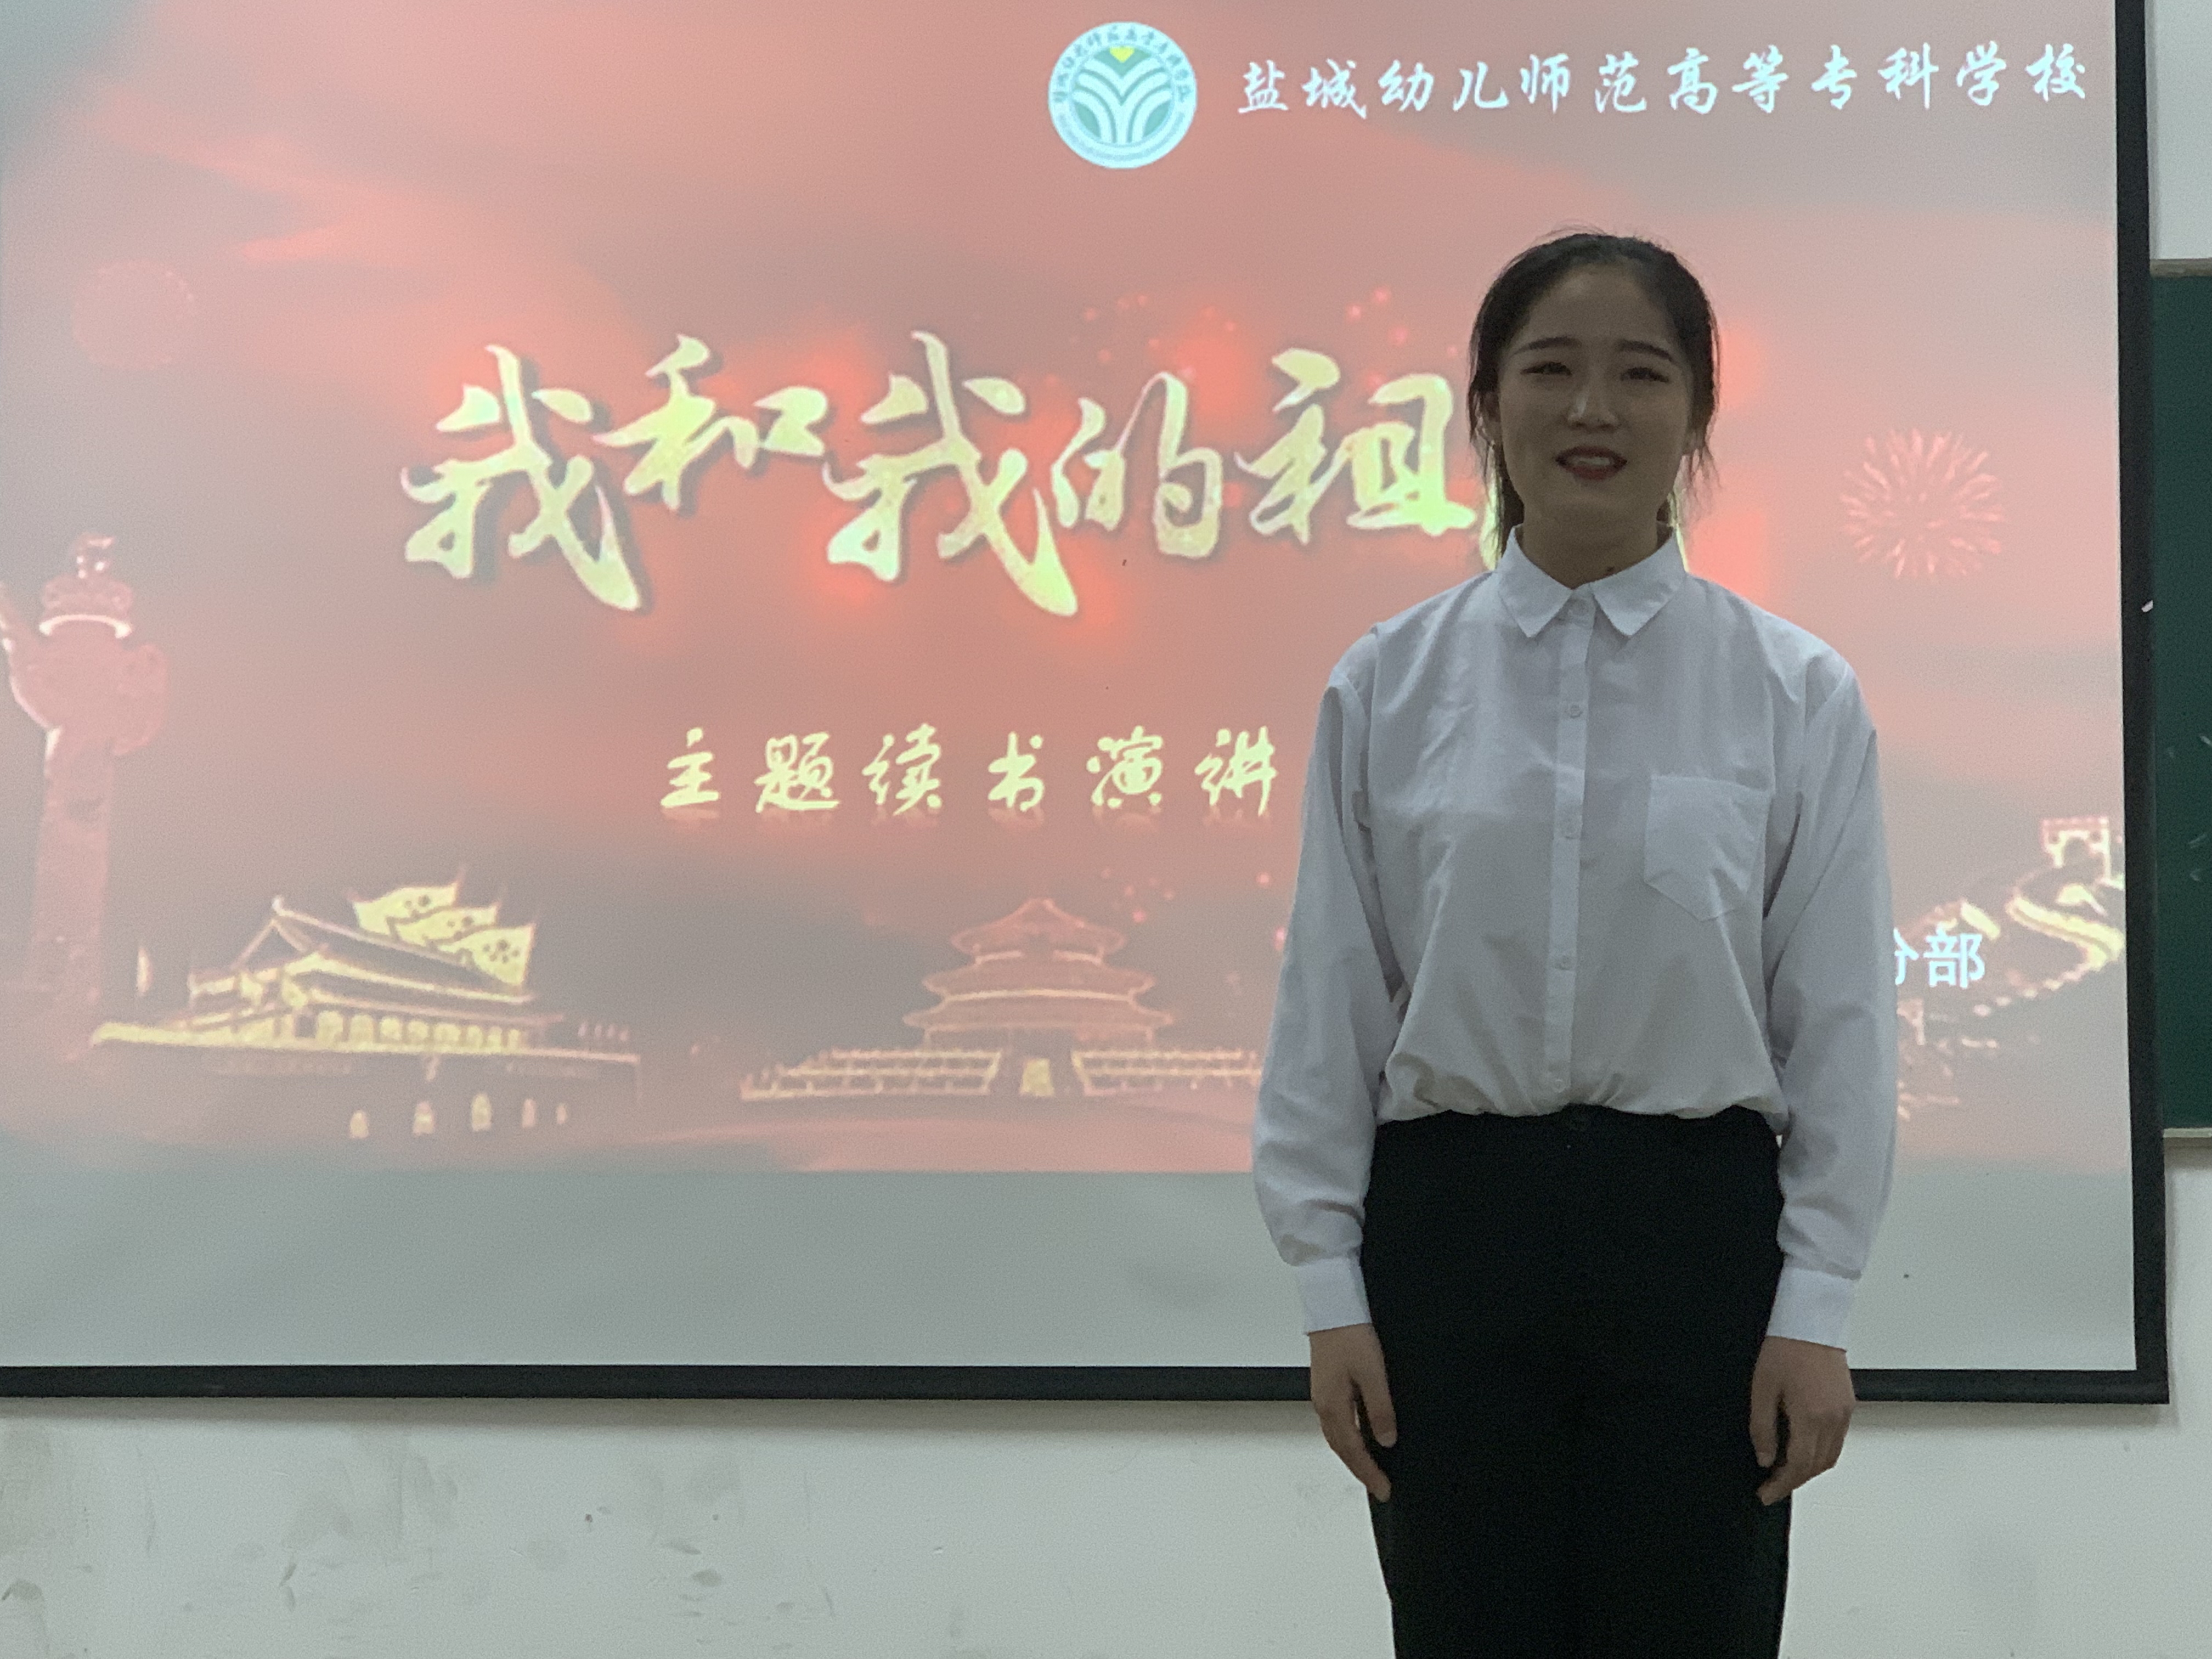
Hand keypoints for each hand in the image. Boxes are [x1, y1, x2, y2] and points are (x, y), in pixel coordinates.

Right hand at [1309, 1322, 1395, 1500]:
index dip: (1369, 1473)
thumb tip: (1385, 1441)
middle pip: (1340, 1448)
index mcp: (1333, 1405)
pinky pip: (1336, 1421)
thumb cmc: (1351, 1334)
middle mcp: (1323, 1404)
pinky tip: (1360, 1436)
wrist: (1333, 1306)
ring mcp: (1322, 1395)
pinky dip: (1347, 1437)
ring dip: (1352, 1455)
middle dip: (1359, 1469)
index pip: (1353, 1451)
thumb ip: (1380, 1409)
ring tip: (1371, 1468)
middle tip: (1379, 1486)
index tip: (1384, 1490)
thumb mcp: (1373, 1373)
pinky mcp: (1326, 1385)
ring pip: (1336, 1436)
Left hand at [1750, 1333, 1854, 1504]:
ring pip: (1830, 1457)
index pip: (1797, 1466)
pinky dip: (1822, 1453)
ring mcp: (1844, 1413)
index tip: (1765, 1494)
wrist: (1810, 1322)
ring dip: (1809, 1470)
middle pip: (1816, 1467)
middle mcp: (1832, 1419)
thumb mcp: (1762, 1388)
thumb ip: (1762, 1428)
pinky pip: (1837, 1441)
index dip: (1780, 1485)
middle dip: (1793, 1481)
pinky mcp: (1848, 1405)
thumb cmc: (1784, 1349)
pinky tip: (1804, 1450)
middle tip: (1771, 1486)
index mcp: (1809, 1416)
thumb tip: (1765, 1459)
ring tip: (1784, 1472)